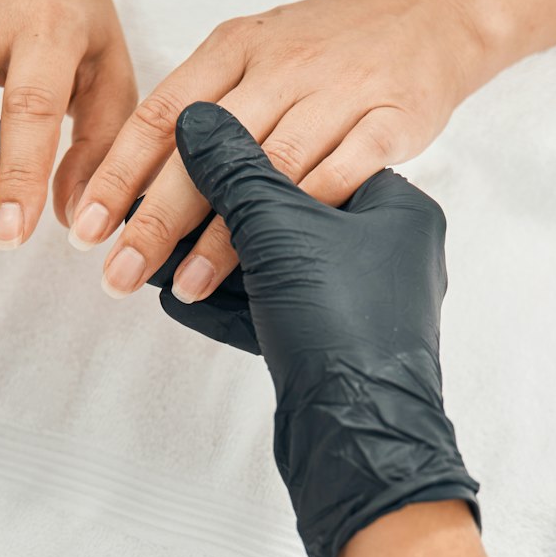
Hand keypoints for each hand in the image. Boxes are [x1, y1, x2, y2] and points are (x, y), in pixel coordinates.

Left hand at [72, 0, 479, 301]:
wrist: (431, 9)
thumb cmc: (329, 44)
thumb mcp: (255, 53)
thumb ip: (202, 109)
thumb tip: (134, 186)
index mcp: (236, 48)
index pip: (162, 113)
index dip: (118, 173)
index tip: (84, 227)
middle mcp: (282, 65)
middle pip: (207, 149)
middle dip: (155, 217)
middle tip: (118, 272)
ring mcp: (340, 90)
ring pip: (271, 168)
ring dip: (226, 234)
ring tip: (186, 283)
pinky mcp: (392, 117)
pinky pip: (344, 172)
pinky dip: (306, 216)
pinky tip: (278, 256)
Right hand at [168, 102, 478, 556]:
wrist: (359, 440)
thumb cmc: (340, 325)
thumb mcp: (279, 229)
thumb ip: (234, 169)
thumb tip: (195, 116)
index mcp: (397, 209)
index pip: (314, 155)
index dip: (246, 156)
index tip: (191, 155)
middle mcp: (389, 254)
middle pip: (290, 213)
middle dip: (219, 217)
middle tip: (163, 210)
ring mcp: (364, 306)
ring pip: (278, 267)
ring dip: (214, 263)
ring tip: (158, 256)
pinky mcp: (335, 351)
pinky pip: (276, 312)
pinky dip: (229, 305)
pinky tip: (178, 297)